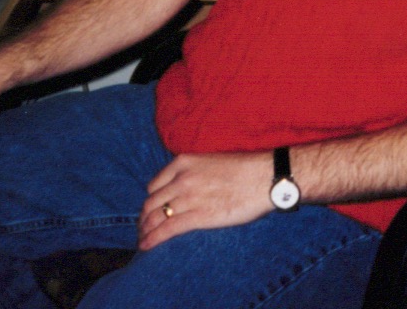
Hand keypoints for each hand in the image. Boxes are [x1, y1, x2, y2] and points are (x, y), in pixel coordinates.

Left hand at [138, 151, 271, 249]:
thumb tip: (190, 189)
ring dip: (145, 231)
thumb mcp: (212, 161)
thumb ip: (195, 172)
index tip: (151, 210)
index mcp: (184, 162)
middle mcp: (181, 179)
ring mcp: (188, 197)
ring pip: (155, 216)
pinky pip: (167, 229)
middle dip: (144, 218)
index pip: (154, 185)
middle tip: (143, 228)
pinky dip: (153, 239)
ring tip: (142, 240)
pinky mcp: (198, 216)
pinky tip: (146, 246)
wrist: (264, 176)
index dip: (150, 200)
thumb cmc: (245, 169)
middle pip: (151, 202)